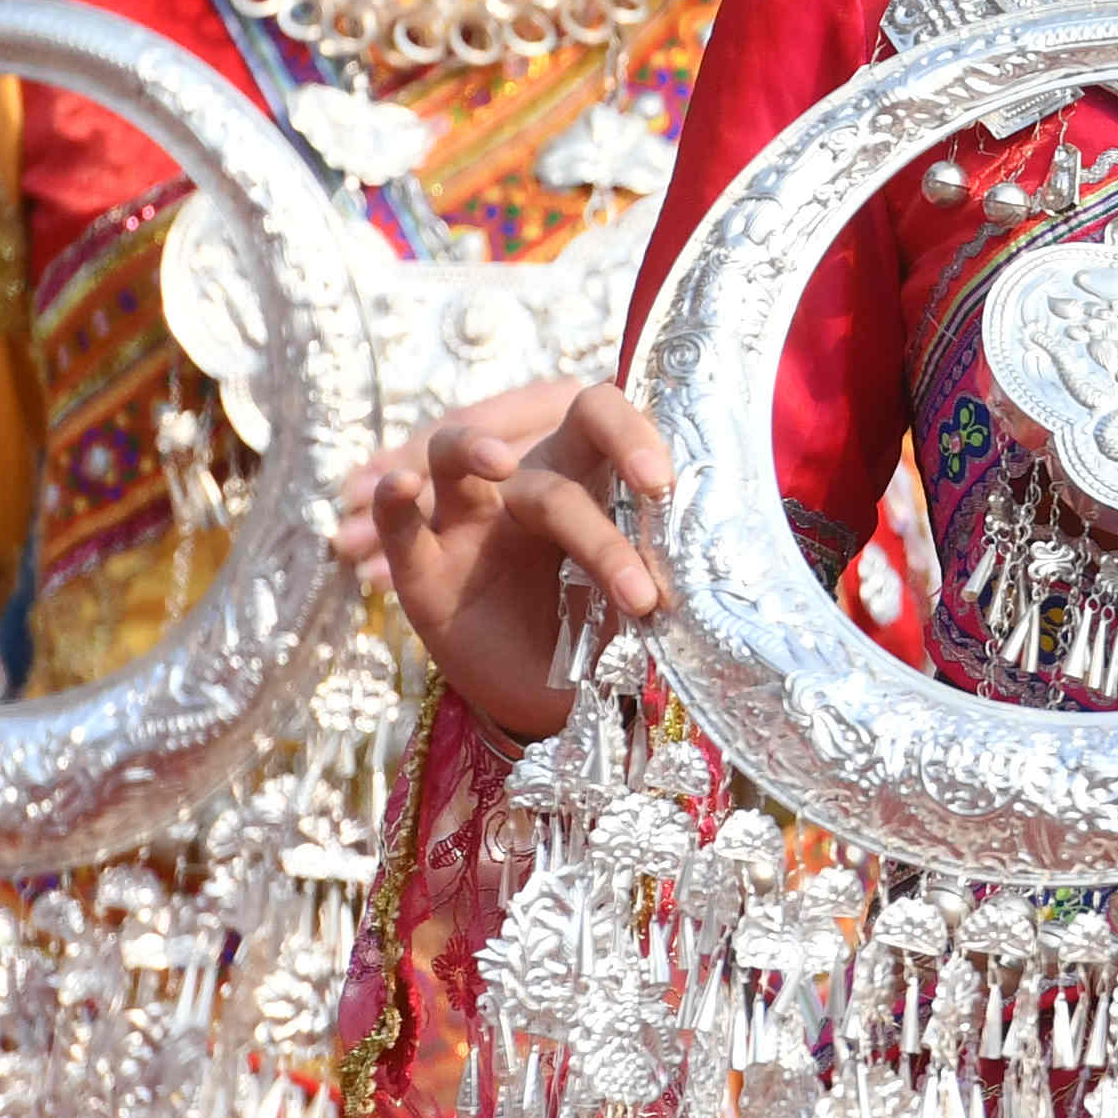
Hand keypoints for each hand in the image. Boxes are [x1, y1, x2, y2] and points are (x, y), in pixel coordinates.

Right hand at [354, 382, 670, 743]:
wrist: (549, 699)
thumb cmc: (602, 632)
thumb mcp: (638, 604)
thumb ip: (664, 578)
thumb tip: (722, 585)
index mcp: (587, 479)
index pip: (607, 418)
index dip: (636, 434)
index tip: (665, 482)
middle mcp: (529, 486)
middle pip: (561, 436)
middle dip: (613, 446)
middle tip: (654, 487)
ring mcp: (469, 523)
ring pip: (458, 456)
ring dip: (472, 447)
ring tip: (499, 461)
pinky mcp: (424, 571)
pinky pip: (404, 528)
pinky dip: (396, 504)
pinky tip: (399, 487)